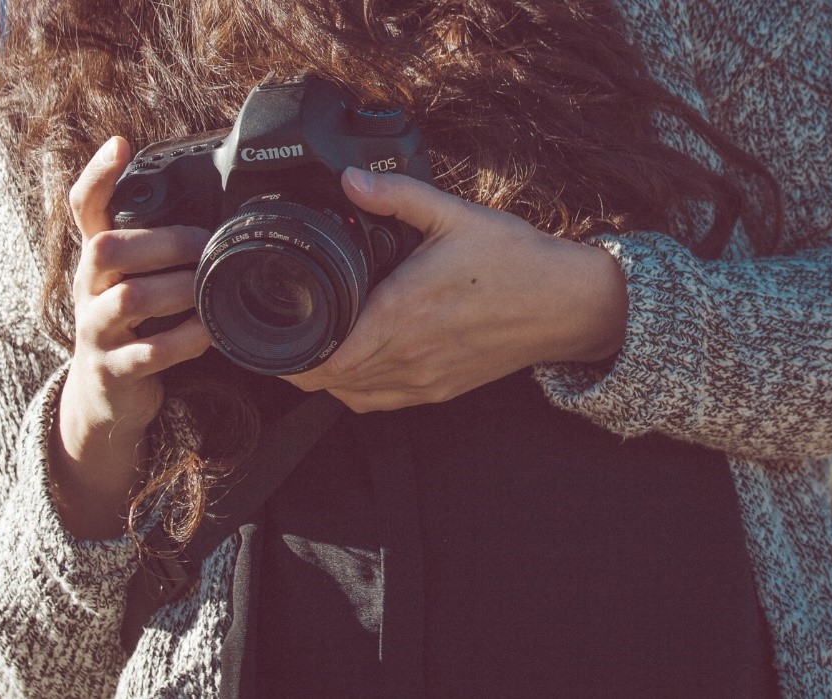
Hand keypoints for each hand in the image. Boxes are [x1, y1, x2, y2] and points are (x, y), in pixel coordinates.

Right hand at [52, 136, 211, 538]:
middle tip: (206, 244)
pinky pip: (147, 352)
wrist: (108, 396)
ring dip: (179, 290)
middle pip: (105, 248)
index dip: (97, 175)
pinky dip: (184, 341)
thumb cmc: (139, 327)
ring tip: (211, 290)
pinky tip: (209, 335)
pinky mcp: (113, 370)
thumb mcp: (143, 281)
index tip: (120, 142)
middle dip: (163, 242)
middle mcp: (89, 289)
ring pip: (128, 299)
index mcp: (99, 262)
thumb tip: (225, 212)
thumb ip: (166, 249)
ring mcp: (96, 330)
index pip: (84, 208)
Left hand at [282, 167, 628, 411]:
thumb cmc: (516, 261)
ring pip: (350, 396)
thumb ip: (396, 196)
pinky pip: (381, 403)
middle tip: (276, 333)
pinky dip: (356, 389)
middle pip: (326, 381)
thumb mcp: (454, 215)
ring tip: (309, 347)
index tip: (264, 329)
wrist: (567, 304)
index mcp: (401, 314)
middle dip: (294, 362)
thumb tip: (349, 180)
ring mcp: (425, 378)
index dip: (283, 351)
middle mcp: (408, 356)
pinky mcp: (442, 389)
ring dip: (325, 377)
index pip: (321, 356)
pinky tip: (354, 365)